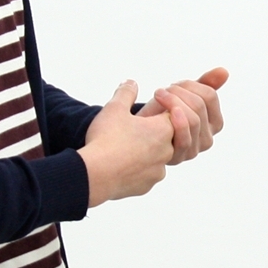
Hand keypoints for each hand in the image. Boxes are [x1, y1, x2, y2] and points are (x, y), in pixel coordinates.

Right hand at [79, 81, 174, 205]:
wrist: (96, 175)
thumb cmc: (106, 139)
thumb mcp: (114, 109)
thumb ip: (126, 93)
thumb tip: (131, 82)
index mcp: (163, 129)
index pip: (172, 114)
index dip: (157, 110)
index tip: (142, 112)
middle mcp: (167, 150)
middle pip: (165, 136)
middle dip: (151, 131)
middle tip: (131, 128)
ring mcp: (158, 170)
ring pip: (155, 156)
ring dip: (144, 151)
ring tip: (124, 146)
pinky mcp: (147, 185)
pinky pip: (145, 174)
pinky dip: (137, 168)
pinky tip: (121, 163)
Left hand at [139, 67, 228, 163]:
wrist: (142, 133)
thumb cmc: (163, 114)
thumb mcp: (184, 96)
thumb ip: (205, 84)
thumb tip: (224, 71)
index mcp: (214, 122)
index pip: (210, 96)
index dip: (190, 85)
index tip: (173, 85)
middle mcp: (208, 138)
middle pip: (199, 105)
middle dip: (179, 93)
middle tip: (162, 91)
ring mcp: (194, 149)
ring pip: (193, 119)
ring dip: (173, 102)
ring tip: (159, 96)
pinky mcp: (179, 157)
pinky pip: (184, 137)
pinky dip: (177, 122)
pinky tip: (166, 112)